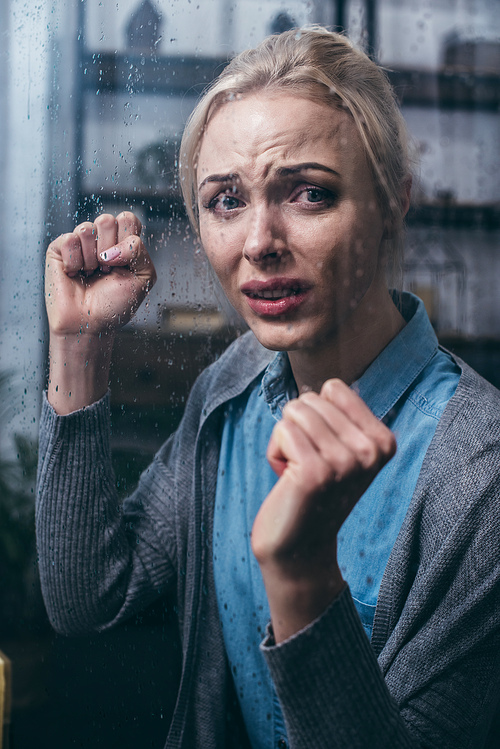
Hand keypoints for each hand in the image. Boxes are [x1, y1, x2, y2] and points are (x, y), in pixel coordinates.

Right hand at [45, 212, 156, 412]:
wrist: (90, 324)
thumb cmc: (115, 303)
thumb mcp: (143, 278)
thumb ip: (139, 252)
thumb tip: (112, 247)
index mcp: (122, 241)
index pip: (128, 218)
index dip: (128, 240)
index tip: (125, 264)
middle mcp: (100, 239)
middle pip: (107, 220)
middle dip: (110, 249)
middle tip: (106, 270)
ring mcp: (79, 242)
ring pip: (87, 228)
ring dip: (92, 259)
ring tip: (90, 274)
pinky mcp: (59, 249)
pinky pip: (69, 240)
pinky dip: (75, 262)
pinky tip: (74, 274)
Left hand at [251, 378, 395, 640]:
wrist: (300, 549)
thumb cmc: (314, 492)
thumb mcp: (343, 449)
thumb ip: (341, 415)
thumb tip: (328, 385)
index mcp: (383, 441)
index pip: (334, 388)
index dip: (317, 415)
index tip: (324, 450)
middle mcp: (370, 452)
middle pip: (311, 399)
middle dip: (298, 428)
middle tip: (307, 465)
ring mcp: (344, 462)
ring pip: (294, 411)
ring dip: (285, 440)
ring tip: (298, 472)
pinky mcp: (314, 474)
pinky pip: (282, 430)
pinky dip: (274, 452)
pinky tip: (287, 480)